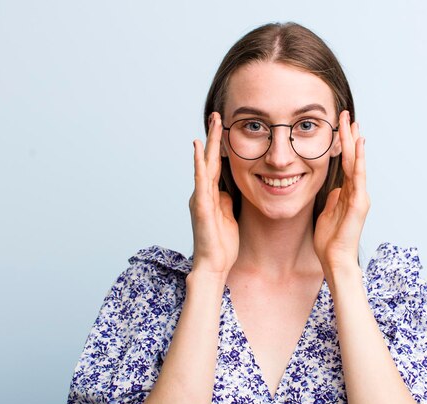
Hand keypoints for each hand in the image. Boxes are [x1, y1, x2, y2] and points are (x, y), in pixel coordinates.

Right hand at [189, 112, 238, 280]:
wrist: (213, 264)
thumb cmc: (221, 244)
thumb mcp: (228, 216)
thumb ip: (226, 200)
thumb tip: (228, 188)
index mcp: (210, 195)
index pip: (216, 165)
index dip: (219, 146)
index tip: (224, 127)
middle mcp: (202, 193)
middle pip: (208, 159)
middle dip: (213, 137)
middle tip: (217, 115)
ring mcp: (200, 198)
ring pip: (204, 165)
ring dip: (207, 143)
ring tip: (211, 123)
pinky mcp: (201, 206)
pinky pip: (201, 181)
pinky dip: (199, 163)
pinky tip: (198, 149)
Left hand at [314, 110, 369, 275]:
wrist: (336, 260)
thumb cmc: (330, 241)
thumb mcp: (328, 214)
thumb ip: (333, 200)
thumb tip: (334, 189)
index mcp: (348, 194)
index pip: (346, 164)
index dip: (343, 145)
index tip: (339, 127)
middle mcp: (356, 192)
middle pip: (353, 158)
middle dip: (349, 136)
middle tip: (346, 115)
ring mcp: (359, 196)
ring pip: (357, 163)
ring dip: (354, 142)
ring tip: (352, 122)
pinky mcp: (359, 203)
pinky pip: (358, 177)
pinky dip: (359, 160)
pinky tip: (359, 145)